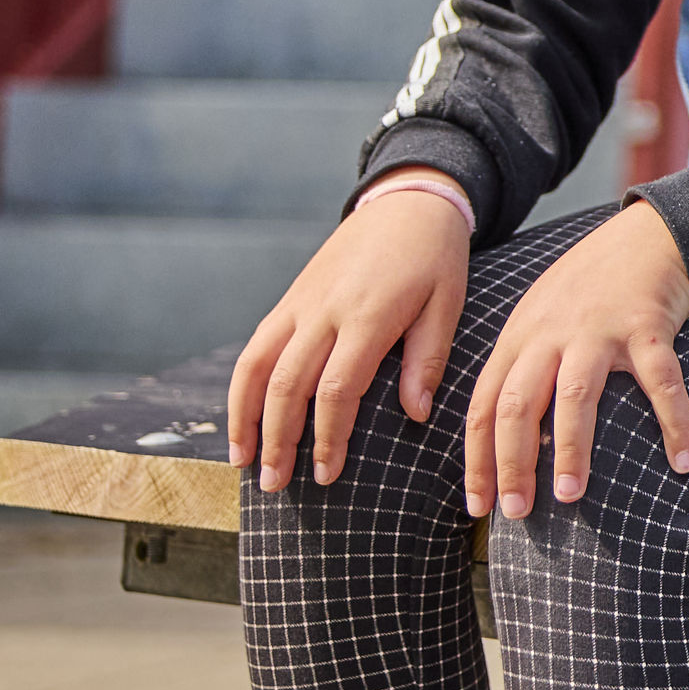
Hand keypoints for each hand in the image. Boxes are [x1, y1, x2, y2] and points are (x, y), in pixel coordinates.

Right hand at [229, 173, 473, 491]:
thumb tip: (417, 415)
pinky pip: (254, 348)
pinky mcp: (288, 300)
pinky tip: (241, 420)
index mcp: (367, 315)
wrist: (406, 202)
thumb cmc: (434, 257)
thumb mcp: (447, 302)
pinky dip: (241, 388)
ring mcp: (299, 304)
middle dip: (279, 441)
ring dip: (245, 419)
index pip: (336, 388)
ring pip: (256, 367)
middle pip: (286, 385)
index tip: (328, 474)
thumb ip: (428, 359)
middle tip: (277, 487)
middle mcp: (323, 311)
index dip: (327, 436)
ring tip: (245, 464)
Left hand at [466, 200, 688, 516]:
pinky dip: (673, 423)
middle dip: (512, 463)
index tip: (478, 506)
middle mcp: (552, 334)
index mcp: (520, 338)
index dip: (478, 459)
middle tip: (517, 513)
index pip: (486, 405)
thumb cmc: (590, 288)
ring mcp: (600, 329)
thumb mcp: (540, 319)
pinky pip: (660, 381)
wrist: (646, 235)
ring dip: (569, 449)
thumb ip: (521, 367)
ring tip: (569, 496)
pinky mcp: (648, 326)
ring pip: (575, 395)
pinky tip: (682, 462)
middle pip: (520, 404)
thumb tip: (504, 440)